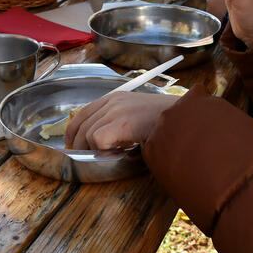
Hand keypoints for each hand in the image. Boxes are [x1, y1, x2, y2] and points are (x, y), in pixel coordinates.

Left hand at [64, 91, 178, 149]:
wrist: (181, 120)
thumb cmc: (165, 121)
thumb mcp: (137, 114)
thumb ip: (118, 120)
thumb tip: (98, 139)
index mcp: (116, 97)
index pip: (83, 112)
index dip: (73, 130)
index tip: (71, 142)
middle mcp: (112, 101)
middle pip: (82, 125)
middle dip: (80, 144)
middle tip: (87, 155)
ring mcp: (115, 111)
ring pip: (88, 135)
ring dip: (97, 149)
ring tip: (114, 152)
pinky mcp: (119, 124)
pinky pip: (97, 141)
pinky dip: (104, 150)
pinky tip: (118, 151)